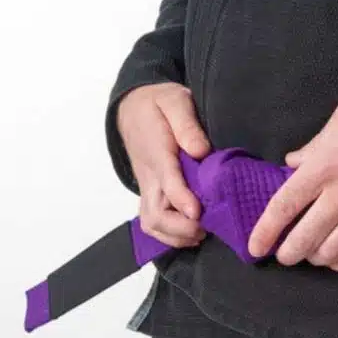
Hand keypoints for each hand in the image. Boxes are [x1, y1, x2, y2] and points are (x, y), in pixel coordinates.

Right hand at [117, 82, 210, 247]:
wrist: (132, 108)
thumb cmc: (158, 104)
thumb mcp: (175, 100)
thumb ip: (187, 124)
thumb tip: (200, 151)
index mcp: (157, 152)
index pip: (166, 181)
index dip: (181, 199)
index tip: (197, 212)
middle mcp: (150, 176)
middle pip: (155, 213)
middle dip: (180, 228)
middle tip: (206, 227)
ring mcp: (148, 188)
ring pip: (152, 223)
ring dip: (175, 236)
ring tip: (202, 233)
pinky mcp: (150, 194)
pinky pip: (153, 223)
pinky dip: (170, 235)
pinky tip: (192, 233)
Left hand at [248, 89, 337, 271]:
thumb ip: (316, 143)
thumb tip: (295, 162)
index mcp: (325, 167)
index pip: (284, 206)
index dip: (265, 231)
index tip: (254, 248)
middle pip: (304, 239)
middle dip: (288, 253)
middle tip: (284, 255)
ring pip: (330, 253)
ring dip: (314, 258)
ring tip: (311, 255)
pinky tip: (337, 259)